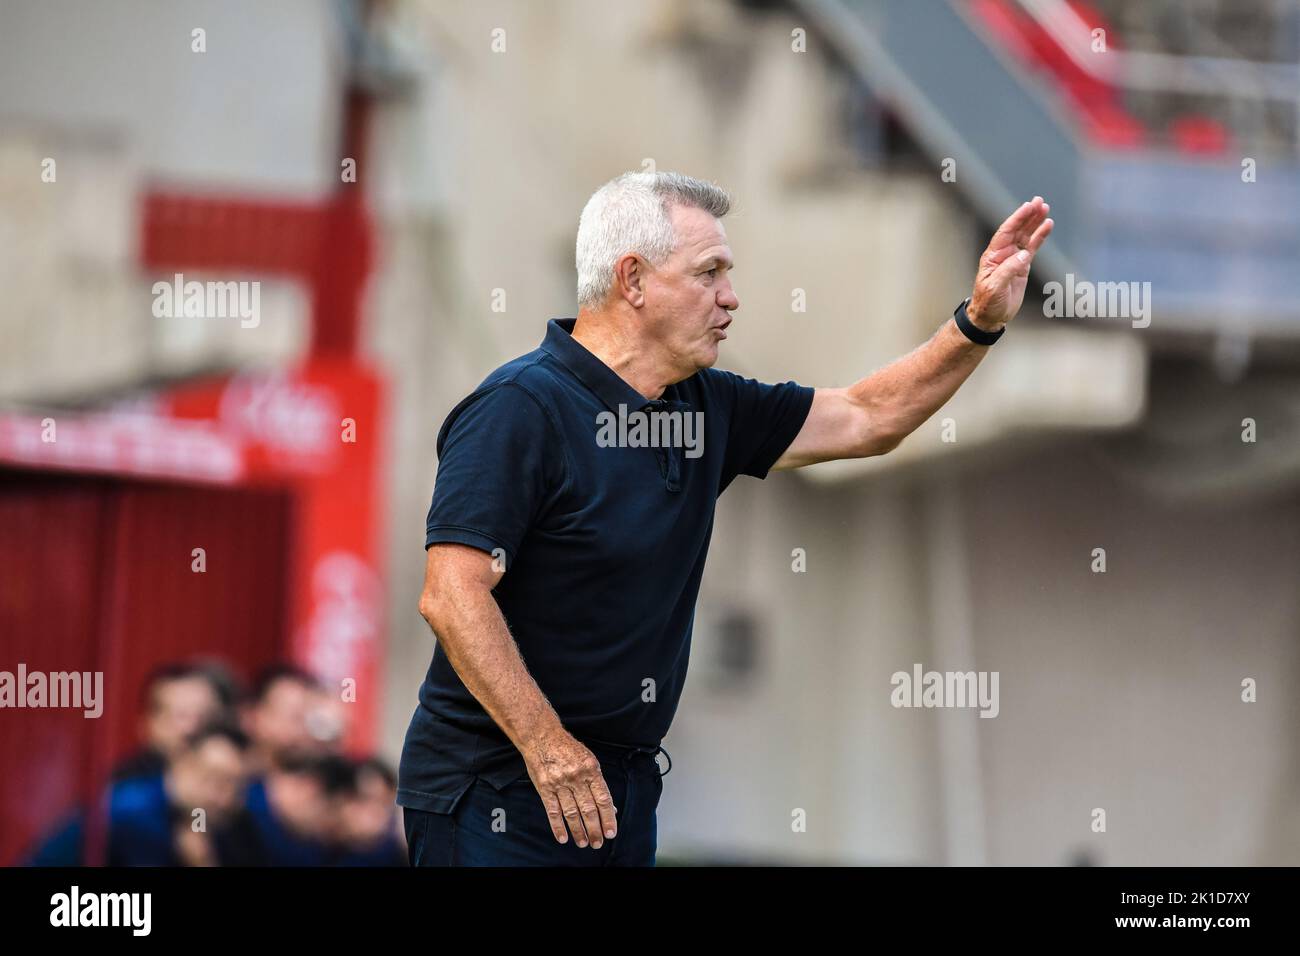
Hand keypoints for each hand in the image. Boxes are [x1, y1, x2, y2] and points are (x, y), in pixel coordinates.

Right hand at [521, 727, 616, 847]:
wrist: (542, 736)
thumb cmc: (568, 748)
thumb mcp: (589, 760)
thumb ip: (599, 784)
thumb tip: (611, 807)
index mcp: (591, 769)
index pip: (603, 798)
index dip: (608, 817)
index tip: (611, 832)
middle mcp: (576, 777)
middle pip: (588, 809)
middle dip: (594, 829)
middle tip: (598, 843)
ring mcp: (559, 783)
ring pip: (571, 813)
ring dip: (578, 831)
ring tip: (583, 843)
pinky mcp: (545, 788)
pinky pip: (553, 811)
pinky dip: (558, 826)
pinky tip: (563, 837)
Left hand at [968, 197, 1052, 331]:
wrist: (991, 316)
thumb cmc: (987, 302)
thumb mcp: (995, 287)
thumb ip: (1009, 270)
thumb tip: (1023, 255)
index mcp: (993, 256)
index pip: (1006, 232)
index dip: (1017, 218)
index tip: (1028, 206)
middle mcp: (1003, 253)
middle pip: (1017, 230)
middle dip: (1028, 215)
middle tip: (1039, 201)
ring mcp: (1014, 258)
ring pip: (1026, 236)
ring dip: (1035, 222)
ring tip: (1045, 209)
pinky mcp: (1023, 266)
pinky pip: (1033, 247)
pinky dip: (1040, 237)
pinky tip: (1047, 226)